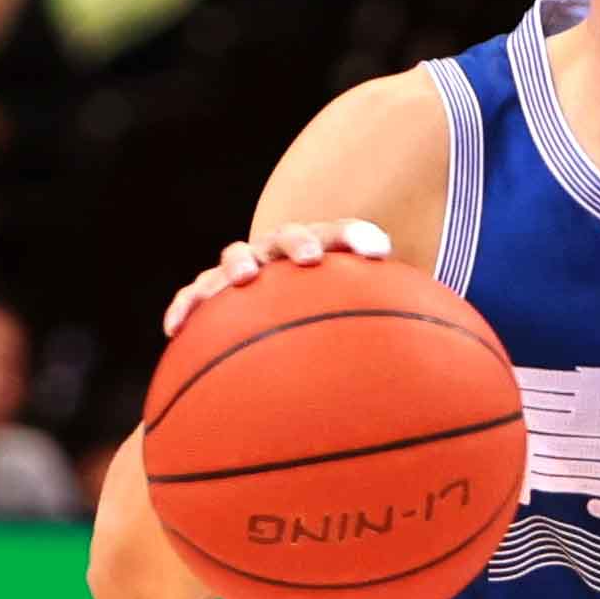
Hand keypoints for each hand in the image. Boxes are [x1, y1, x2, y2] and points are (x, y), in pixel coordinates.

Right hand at [163, 216, 391, 333]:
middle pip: (288, 236)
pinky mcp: (211, 293)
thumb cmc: (322, 325)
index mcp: (319, 251)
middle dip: (299, 243)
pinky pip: (193, 297)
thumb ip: (385, 331)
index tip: (378, 252)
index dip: (357, 236)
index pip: (341, 234)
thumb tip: (425, 364)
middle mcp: (279, 254)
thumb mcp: (353, 326)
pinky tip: (174, 328)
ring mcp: (243, 269)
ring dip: (240, 263)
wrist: (273, 317)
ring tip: (243, 280)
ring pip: (236, 256)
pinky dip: (184, 306)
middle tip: (309, 260)